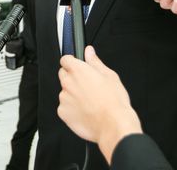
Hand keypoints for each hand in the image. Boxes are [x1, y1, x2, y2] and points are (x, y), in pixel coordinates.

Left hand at [57, 46, 141, 161]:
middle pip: (63, 74)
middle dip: (72, 77)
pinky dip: (71, 108)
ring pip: (65, 92)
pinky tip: (85, 111)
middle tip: (87, 86)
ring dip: (72, 94)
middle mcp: (68, 83)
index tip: (77, 66)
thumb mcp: (110, 76)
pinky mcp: (63, 113)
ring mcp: (64, 98)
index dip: (72, 62)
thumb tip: (89, 52)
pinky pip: (64, 107)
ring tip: (89, 101)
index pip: (65, 59)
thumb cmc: (114, 102)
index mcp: (78, 71)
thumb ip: (95, 62)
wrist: (113, 125)